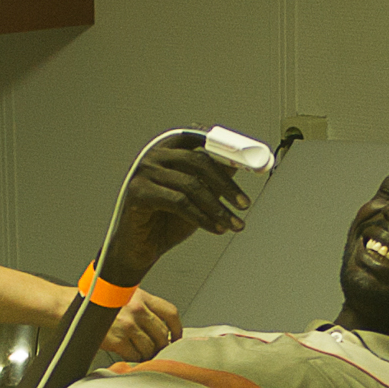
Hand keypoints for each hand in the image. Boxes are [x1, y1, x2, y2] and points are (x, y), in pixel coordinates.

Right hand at [103, 136, 247, 282]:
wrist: (140, 247)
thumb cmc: (167, 219)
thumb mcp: (197, 196)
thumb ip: (213, 178)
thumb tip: (239, 164)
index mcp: (168, 149)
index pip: (200, 140)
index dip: (226, 149)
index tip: (250, 163)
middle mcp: (154, 155)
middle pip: (198, 161)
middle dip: (226, 185)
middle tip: (244, 204)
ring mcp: (144, 172)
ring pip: (191, 185)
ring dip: (218, 208)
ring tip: (234, 223)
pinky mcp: (138, 193)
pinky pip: (179, 203)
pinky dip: (203, 218)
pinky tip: (216, 229)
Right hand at [106, 290, 181, 361]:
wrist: (75, 309)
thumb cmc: (100, 302)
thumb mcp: (126, 295)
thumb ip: (145, 307)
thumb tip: (163, 328)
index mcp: (142, 296)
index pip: (171, 313)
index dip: (177, 329)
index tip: (176, 337)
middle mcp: (137, 310)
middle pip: (162, 334)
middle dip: (161, 344)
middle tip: (157, 349)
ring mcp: (128, 326)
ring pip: (151, 347)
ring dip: (148, 353)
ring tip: (142, 352)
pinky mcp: (117, 340)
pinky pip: (136, 355)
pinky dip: (136, 358)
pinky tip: (131, 355)